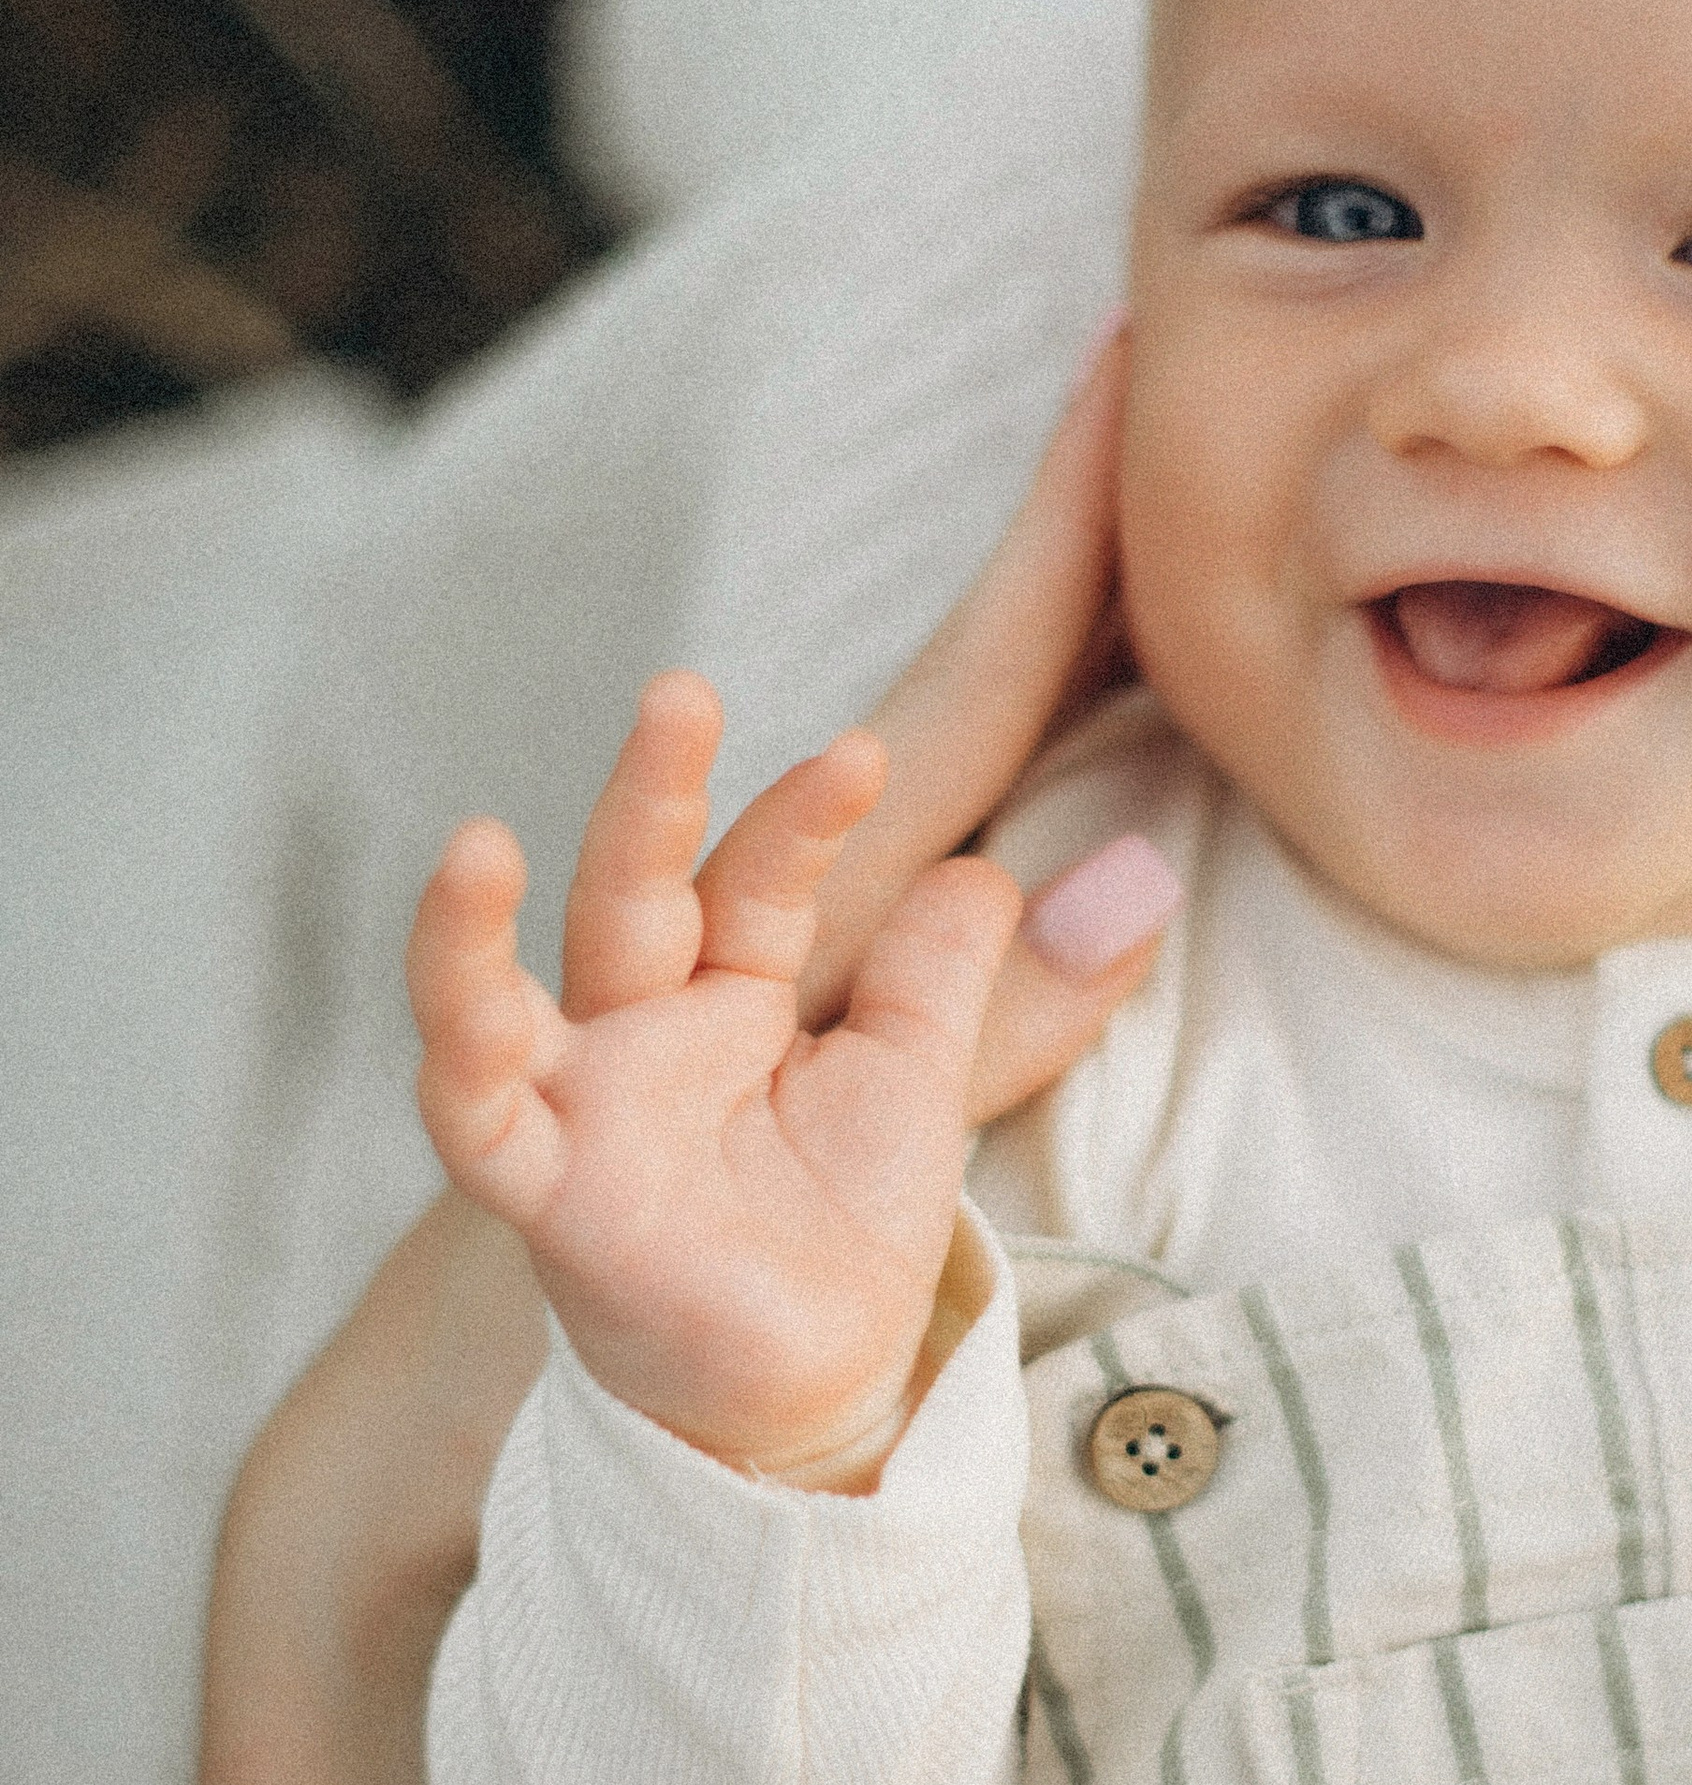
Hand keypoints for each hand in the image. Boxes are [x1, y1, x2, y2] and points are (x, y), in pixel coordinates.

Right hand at [407, 318, 1173, 1488]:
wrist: (731, 1388)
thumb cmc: (820, 1219)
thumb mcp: (933, 1089)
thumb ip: (1012, 990)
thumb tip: (1119, 875)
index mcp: (818, 928)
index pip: (965, 728)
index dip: (1054, 578)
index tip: (1124, 396)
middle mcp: (710, 961)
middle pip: (786, 796)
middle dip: (896, 634)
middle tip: (1033, 466)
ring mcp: (620, 1047)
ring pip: (620, 906)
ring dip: (649, 805)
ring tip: (683, 700)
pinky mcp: (553, 1153)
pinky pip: (487, 1059)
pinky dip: (475, 975)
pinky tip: (474, 869)